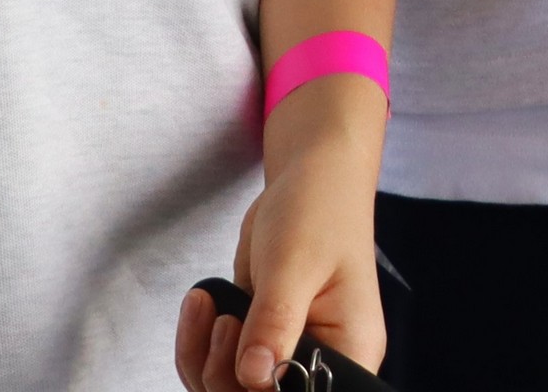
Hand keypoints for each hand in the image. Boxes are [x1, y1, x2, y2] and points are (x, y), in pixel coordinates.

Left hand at [173, 85, 385, 390]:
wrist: (308, 177)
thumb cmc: (318, 209)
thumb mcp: (294, 264)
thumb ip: (274, 322)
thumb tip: (254, 376)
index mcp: (350, 350)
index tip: (247, 369)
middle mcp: (321, 358)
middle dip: (227, 376)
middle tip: (224, 323)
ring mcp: (286, 350)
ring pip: (229, 388)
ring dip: (204, 357)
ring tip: (208, 307)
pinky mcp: (257, 337)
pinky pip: (217, 364)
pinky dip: (197, 343)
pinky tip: (200, 303)